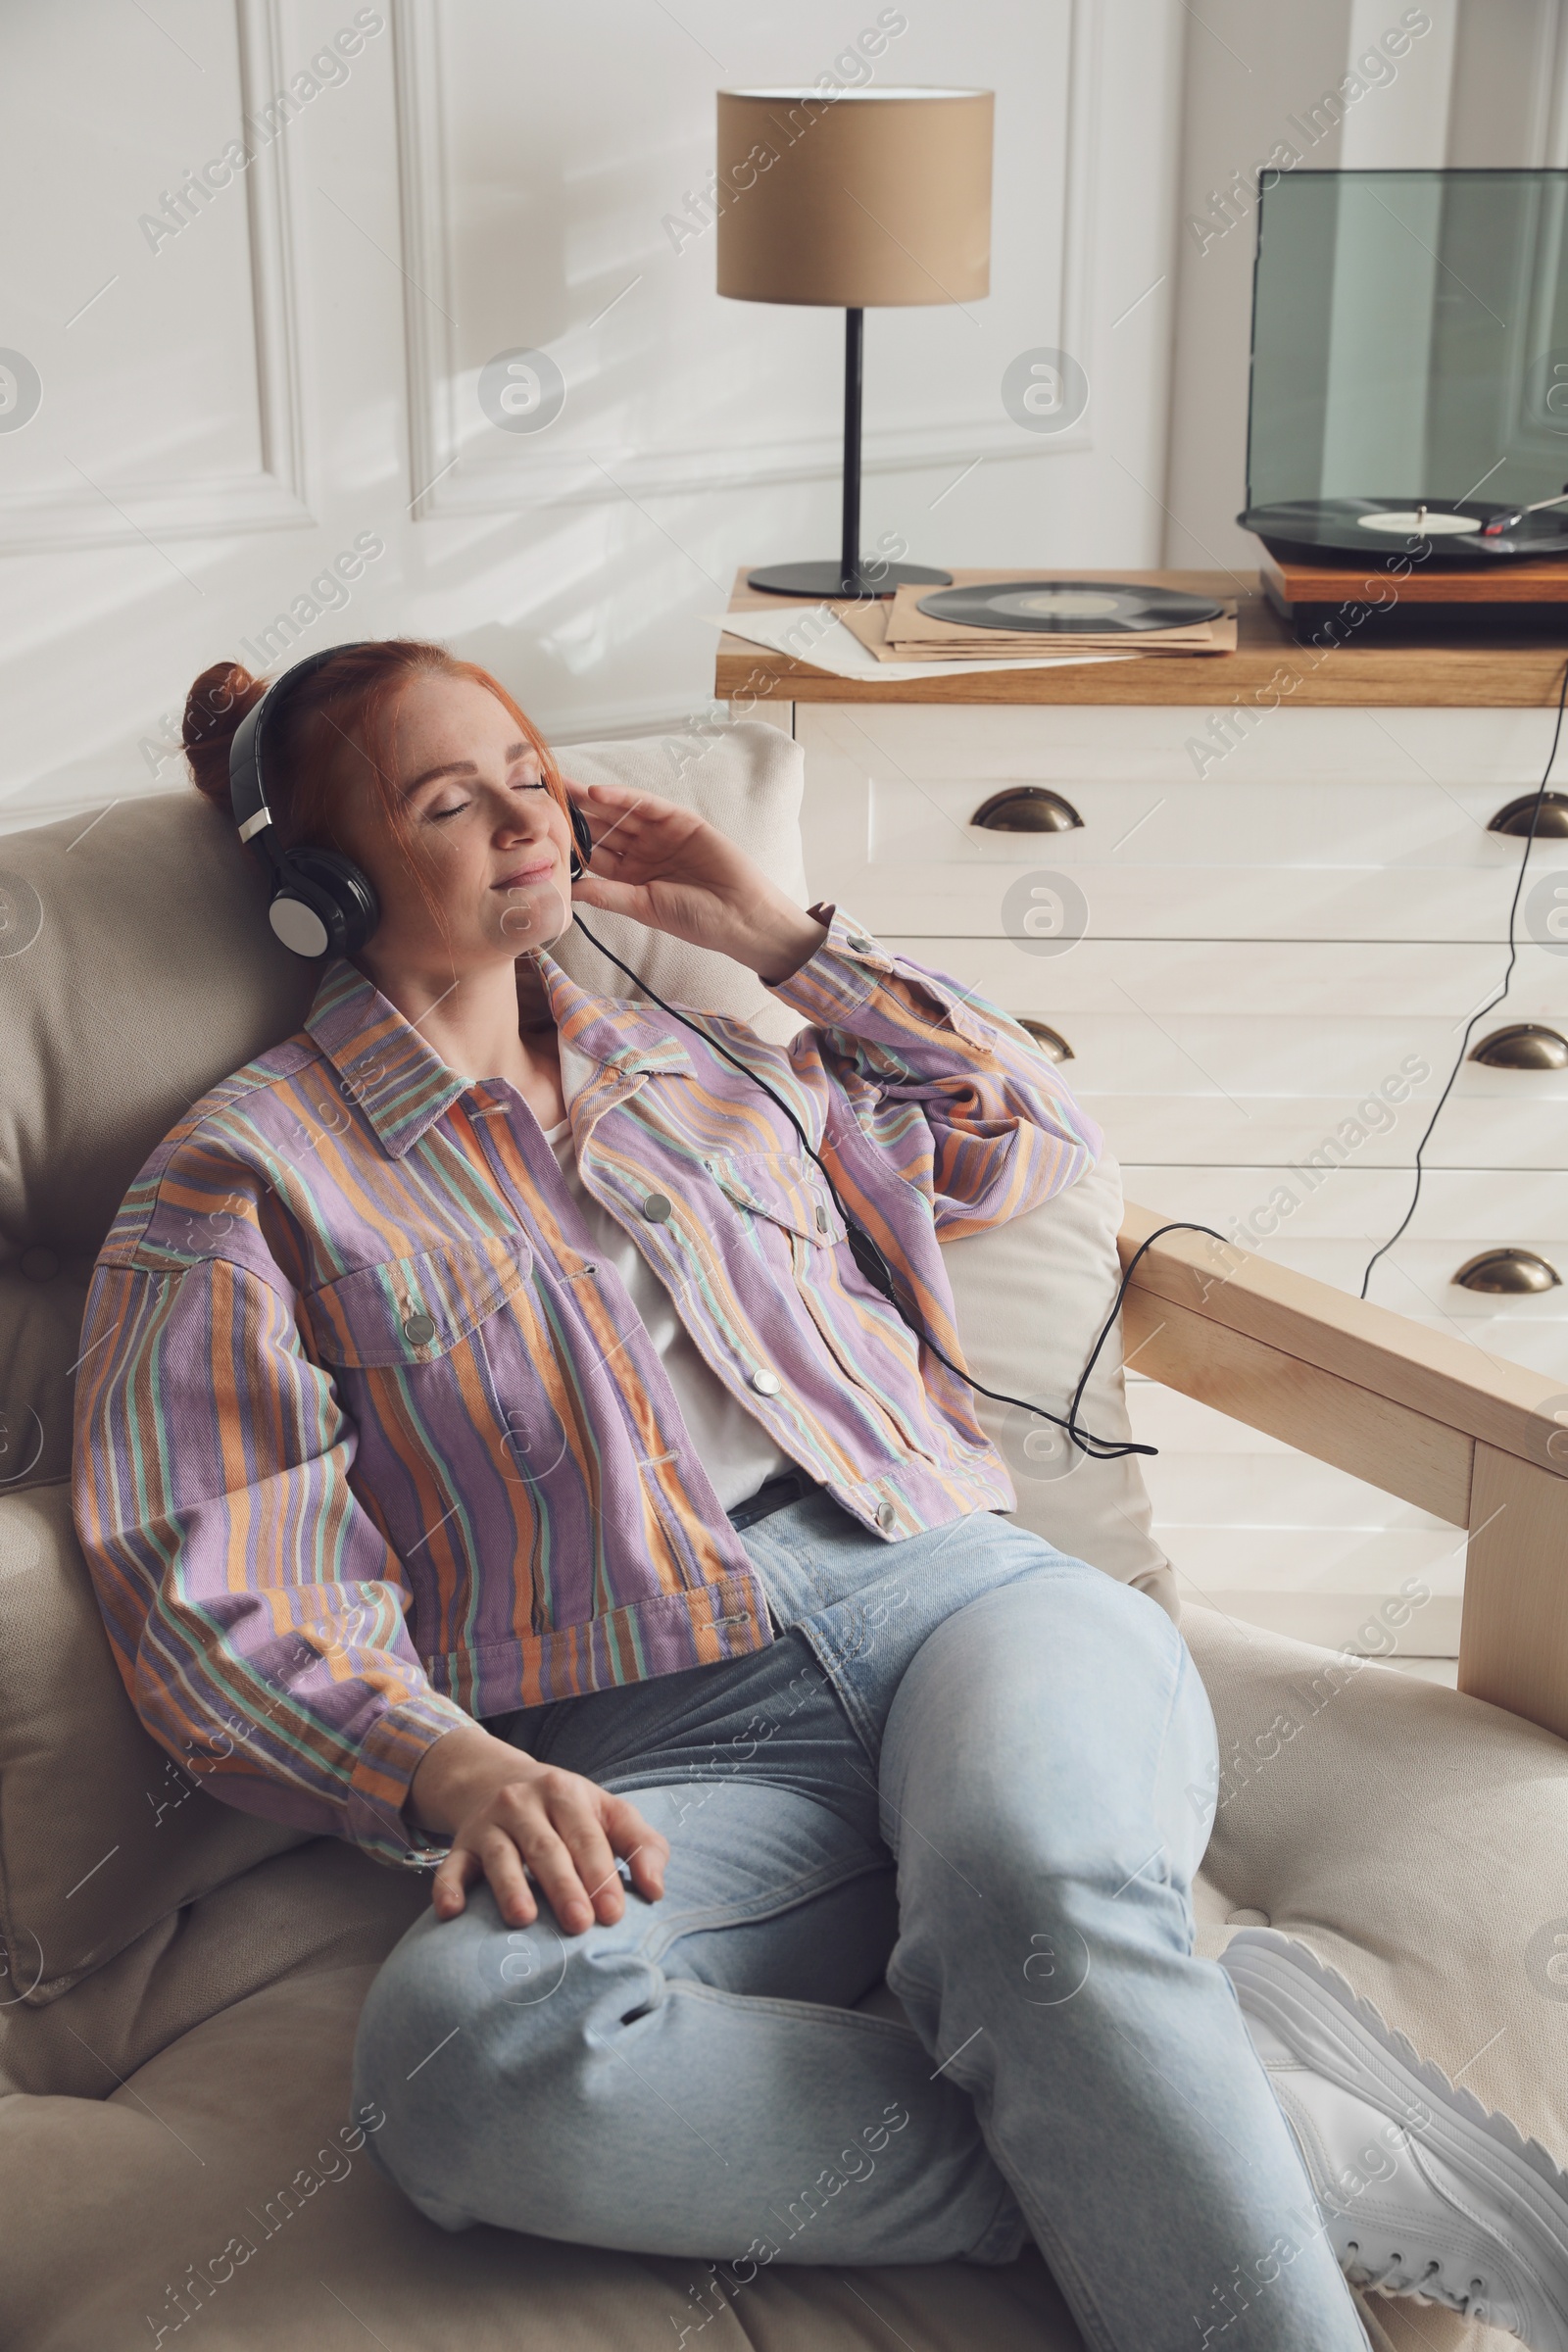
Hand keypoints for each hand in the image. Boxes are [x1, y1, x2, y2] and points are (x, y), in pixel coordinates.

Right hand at [407, 1724, 667, 1932]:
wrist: (499, 1781)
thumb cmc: (568, 1811)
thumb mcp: (607, 1813)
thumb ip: (641, 1845)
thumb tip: (656, 1890)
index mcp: (567, 1794)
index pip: (587, 1836)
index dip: (601, 1873)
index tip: (615, 1914)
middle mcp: (525, 1804)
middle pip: (547, 1848)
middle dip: (564, 1885)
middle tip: (579, 1924)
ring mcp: (490, 1824)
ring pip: (501, 1856)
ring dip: (511, 1887)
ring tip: (524, 1919)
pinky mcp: (461, 1844)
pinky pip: (451, 1866)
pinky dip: (448, 1887)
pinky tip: (452, 1911)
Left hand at [564, 776, 826, 982]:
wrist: (740, 916)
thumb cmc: (696, 920)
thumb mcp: (644, 907)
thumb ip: (608, 894)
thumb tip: (568, 889)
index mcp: (630, 876)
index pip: (593, 853)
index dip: (568, 842)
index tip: (540, 831)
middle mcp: (642, 851)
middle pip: (602, 827)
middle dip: (575, 812)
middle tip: (542, 795)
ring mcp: (661, 834)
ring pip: (620, 811)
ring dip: (592, 799)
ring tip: (561, 785)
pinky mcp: (680, 820)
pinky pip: (647, 804)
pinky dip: (623, 796)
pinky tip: (598, 792)